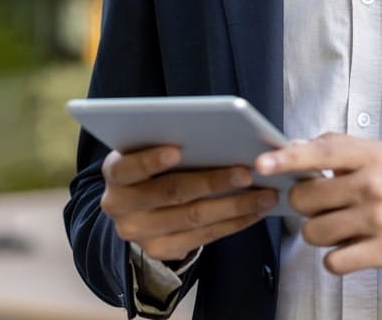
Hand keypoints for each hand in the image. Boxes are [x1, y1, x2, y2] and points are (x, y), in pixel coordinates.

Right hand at [99, 145, 276, 261]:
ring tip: (265, 194)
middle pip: (171, 193)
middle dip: (213, 182)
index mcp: (115, 174)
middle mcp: (120, 206)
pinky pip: (203, 237)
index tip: (177, 149)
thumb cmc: (155, 167)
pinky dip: (233, 223)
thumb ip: (169, 142)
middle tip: (247, 171)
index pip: (128, 168)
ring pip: (193, 218)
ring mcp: (138, 232)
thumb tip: (215, 132)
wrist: (138, 207)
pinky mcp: (160, 250)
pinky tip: (256, 211)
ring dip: (234, 206)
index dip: (150, 160)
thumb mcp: (150, 150)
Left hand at [256, 134, 381, 275]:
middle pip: (307, 199)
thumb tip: (294, 146)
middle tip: (323, 206)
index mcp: (372, 156)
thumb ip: (340, 149)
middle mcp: (374, 185)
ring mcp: (379, 219)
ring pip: (315, 232)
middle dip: (306, 206)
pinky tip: (351, 248)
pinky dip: (336, 258)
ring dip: (320, 233)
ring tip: (342, 227)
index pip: (322, 153)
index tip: (263, 164)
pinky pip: (334, 261)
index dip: (288, 158)